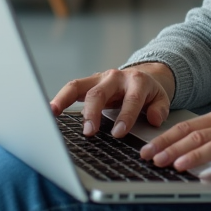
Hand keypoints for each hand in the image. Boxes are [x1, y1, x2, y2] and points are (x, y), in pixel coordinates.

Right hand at [49, 63, 174, 137]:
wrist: (141, 77)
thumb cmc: (149, 93)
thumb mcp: (161, 99)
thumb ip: (159, 109)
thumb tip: (153, 119)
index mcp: (137, 82)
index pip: (131, 99)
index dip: (125, 116)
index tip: (118, 133)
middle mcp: (115, 77)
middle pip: (100, 92)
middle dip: (93, 112)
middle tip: (90, 132)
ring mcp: (99, 79)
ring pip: (79, 86)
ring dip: (65, 100)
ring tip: (54, 113)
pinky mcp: (87, 83)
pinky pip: (71, 88)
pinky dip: (59, 98)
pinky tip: (50, 110)